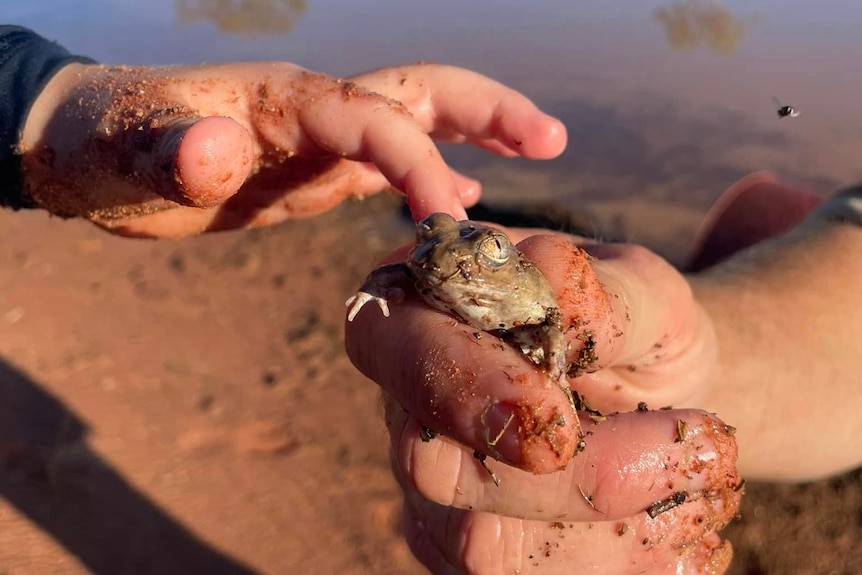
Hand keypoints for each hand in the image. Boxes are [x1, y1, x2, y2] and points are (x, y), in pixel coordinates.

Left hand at [19, 62, 565, 236]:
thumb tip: (222, 149)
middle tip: (551, 137)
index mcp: (284, 101)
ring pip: (414, 121)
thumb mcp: (124, 156)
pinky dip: (431, 174)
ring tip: (538, 147)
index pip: (376, 120)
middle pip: (419, 90)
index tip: (451, 225)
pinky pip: (387, 163)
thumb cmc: (101, 148)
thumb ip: (174, 151)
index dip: (420, 164)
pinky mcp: (313, 169)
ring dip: (476, 131)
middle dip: (487, 110)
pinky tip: (456, 201)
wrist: (88, 148)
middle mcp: (315, 111)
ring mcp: (318, 139)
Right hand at [345, 229, 740, 573]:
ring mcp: (437, 491)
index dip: (459, 380)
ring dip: (623, 526)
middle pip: (432, 464)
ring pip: (487, 546)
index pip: (387, 339)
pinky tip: (683, 519)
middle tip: (699, 452)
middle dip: (569, 478)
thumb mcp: (638, 287)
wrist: (661, 394)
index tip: (559, 412)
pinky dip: (631, 558)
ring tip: (708, 470)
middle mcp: (412, 407)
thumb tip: (558, 305)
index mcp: (423, 310)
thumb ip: (596, 293)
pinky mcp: (476, 550)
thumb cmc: (631, 324)